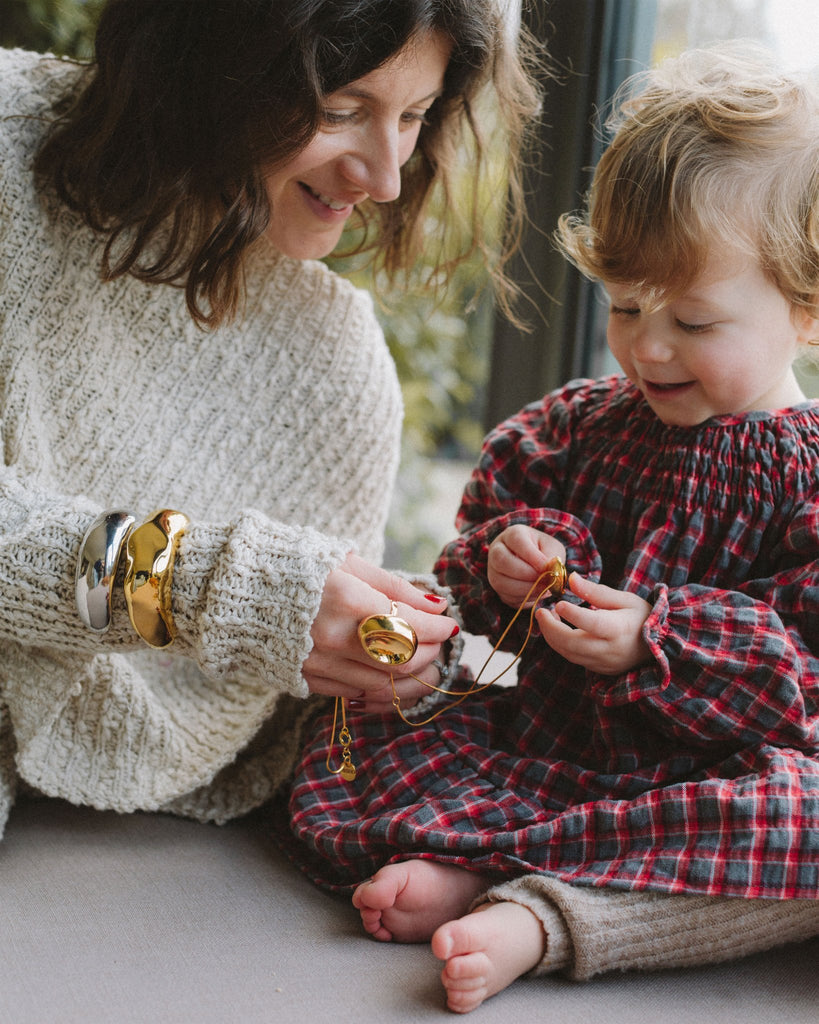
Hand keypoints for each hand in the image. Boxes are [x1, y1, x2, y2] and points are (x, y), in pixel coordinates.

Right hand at [303, 553, 456, 705]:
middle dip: (430, 652)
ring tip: (426, 663)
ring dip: (414, 678)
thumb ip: (395, 586)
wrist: (238, 590)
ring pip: (385, 685)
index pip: (410, 625)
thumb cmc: (297, 567)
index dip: (438, 629)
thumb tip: (436, 606)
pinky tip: (393, 676)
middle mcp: (334, 637)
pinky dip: (383, 688)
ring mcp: (319, 664)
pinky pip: (357, 695)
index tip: (450, 625)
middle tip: (438, 642)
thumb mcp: (347, 563)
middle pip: (403, 660)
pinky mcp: (306, 680)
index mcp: (347, 600)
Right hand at [488, 524, 565, 606]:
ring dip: (525, 589)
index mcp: (512, 534)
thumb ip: (551, 558)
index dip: (532, 556)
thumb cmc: (544, 552)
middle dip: (526, 574)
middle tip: (545, 580)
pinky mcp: (496, 587)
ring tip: (544, 589)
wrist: (535, 565)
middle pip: (501, 560)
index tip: (546, 567)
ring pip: (500, 581)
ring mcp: (493, 569)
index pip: (517, 541)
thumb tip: (548, 571)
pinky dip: (523, 598)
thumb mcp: (553, 549)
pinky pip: (505, 596)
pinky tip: (536, 593)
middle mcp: (497, 550)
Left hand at [535, 573, 651, 674]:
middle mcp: (610, 650)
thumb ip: (595, 591)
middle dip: (550, 628)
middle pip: (573, 644)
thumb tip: (571, 579)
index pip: (593, 623)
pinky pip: (574, 659)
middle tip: (540, 611)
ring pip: (569, 654)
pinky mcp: (599, 670)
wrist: (658, 646)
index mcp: (619, 629)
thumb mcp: (624, 599)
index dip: (573, 615)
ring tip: (547, 617)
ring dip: (552, 636)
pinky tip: (558, 629)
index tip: (558, 603)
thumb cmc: (641, 617)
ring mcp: (604, 663)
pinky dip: (561, 645)